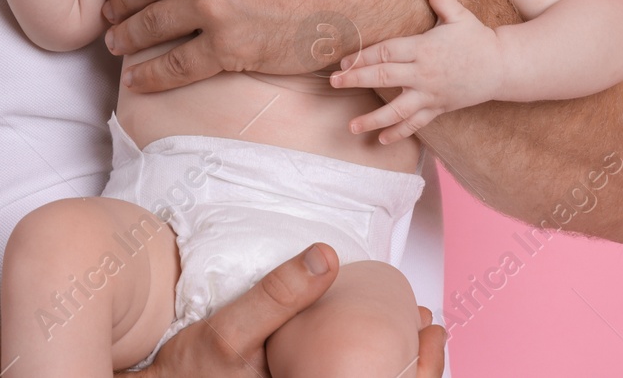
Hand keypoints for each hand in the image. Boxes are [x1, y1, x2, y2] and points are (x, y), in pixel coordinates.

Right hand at [130, 243, 444, 376]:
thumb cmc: (190, 367)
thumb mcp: (230, 329)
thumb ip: (277, 296)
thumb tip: (325, 256)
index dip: (418, 365)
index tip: (431, 325)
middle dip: (414, 365)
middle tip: (432, 326)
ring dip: (393, 369)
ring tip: (413, 337)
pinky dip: (364, 370)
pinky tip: (368, 352)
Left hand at [330, 0, 505, 142]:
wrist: (504, 67)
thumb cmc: (477, 38)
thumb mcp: (459, 14)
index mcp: (425, 49)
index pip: (388, 52)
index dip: (364, 56)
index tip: (343, 60)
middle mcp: (425, 74)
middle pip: (385, 78)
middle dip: (357, 80)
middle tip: (334, 82)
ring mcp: (431, 95)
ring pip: (398, 110)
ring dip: (374, 119)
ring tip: (352, 126)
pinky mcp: (439, 109)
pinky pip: (416, 123)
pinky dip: (399, 133)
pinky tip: (381, 140)